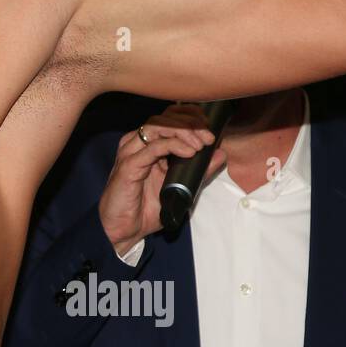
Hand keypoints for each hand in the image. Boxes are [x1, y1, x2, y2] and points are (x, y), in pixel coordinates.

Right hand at [98, 103, 227, 254]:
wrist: (124, 229)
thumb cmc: (146, 208)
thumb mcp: (181, 187)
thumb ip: (199, 171)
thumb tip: (221, 154)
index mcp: (147, 145)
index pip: (168, 118)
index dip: (190, 116)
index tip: (209, 127)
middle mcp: (137, 144)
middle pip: (163, 118)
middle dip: (190, 123)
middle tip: (209, 136)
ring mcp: (131, 153)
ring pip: (157, 127)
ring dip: (183, 131)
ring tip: (200, 144)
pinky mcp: (129, 166)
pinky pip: (152, 147)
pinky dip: (173, 145)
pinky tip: (189, 152)